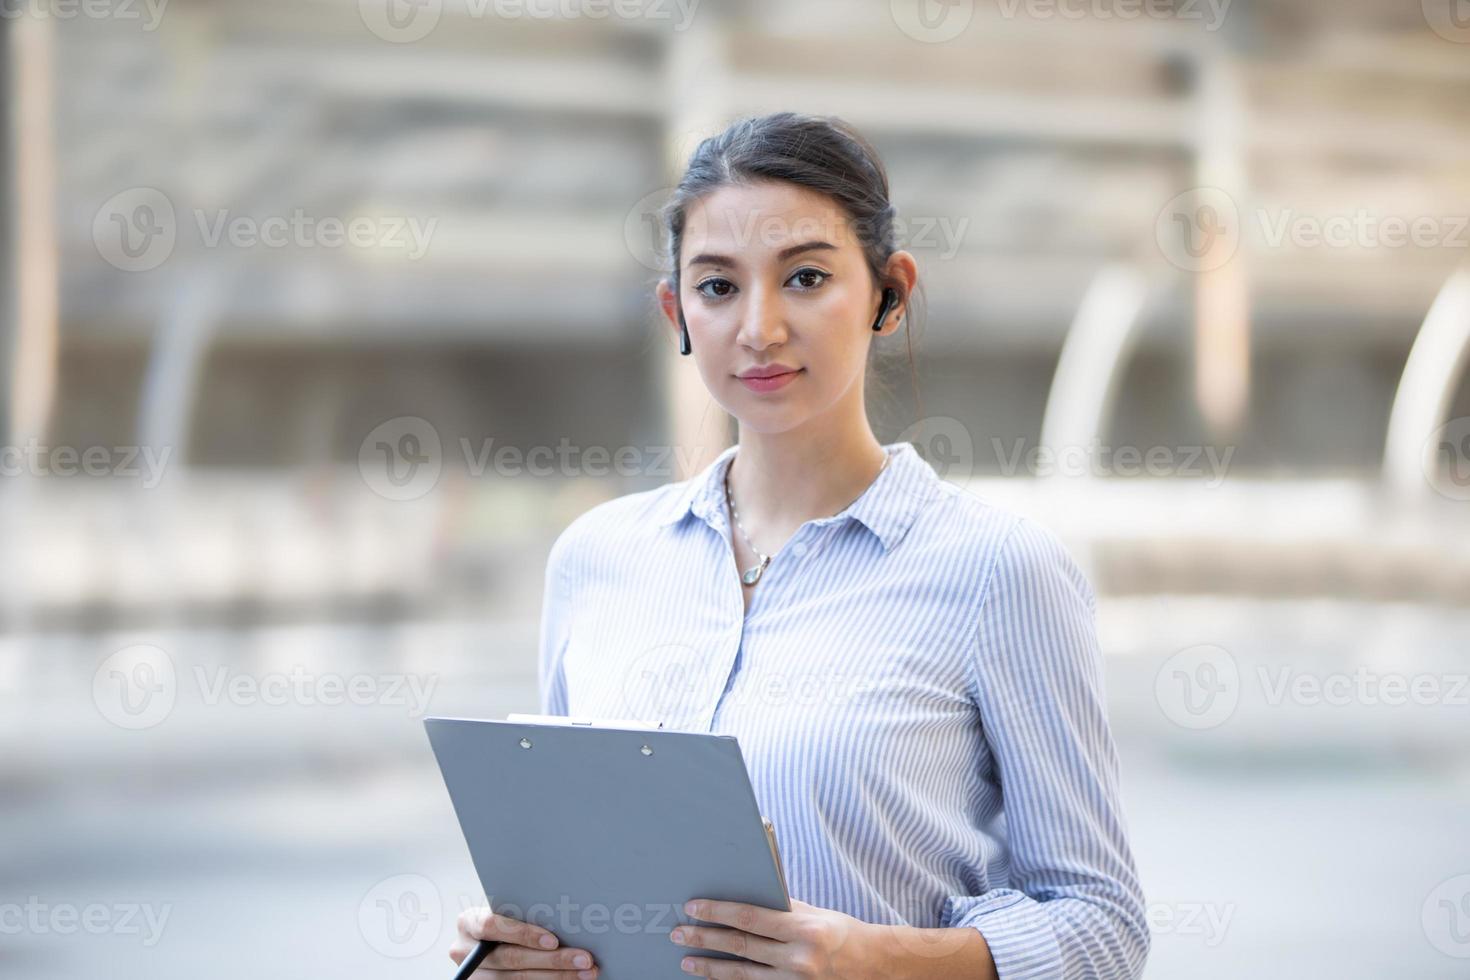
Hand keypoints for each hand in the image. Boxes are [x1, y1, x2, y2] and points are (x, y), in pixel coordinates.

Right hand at [451, 906, 599, 978]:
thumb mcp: (507, 913)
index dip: (523, 933)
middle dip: (553, 959)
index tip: (553, 940)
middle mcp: (465, 951)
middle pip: (511, 958)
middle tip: (584, 958)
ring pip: (518, 979)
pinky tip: (570, 979)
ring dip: (558, 976)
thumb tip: (569, 917)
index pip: (492, 926)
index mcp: (468, 923)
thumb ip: (524, 914)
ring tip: (586, 972)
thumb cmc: (505, 922)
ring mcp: (475, 975)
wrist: (488, 944)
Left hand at [668, 897, 881, 978]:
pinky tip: (714, 977)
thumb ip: (779, 907)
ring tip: (687, 961)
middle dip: (705, 940)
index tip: (693, 908)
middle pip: (740, 947)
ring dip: (711, 968)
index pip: (750, 918)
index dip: (717, 913)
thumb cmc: (840, 932)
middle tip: (679, 934)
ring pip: (742, 975)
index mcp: (803, 930)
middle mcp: (798, 959)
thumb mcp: (812, 913)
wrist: (872, 966)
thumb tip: (743, 895)